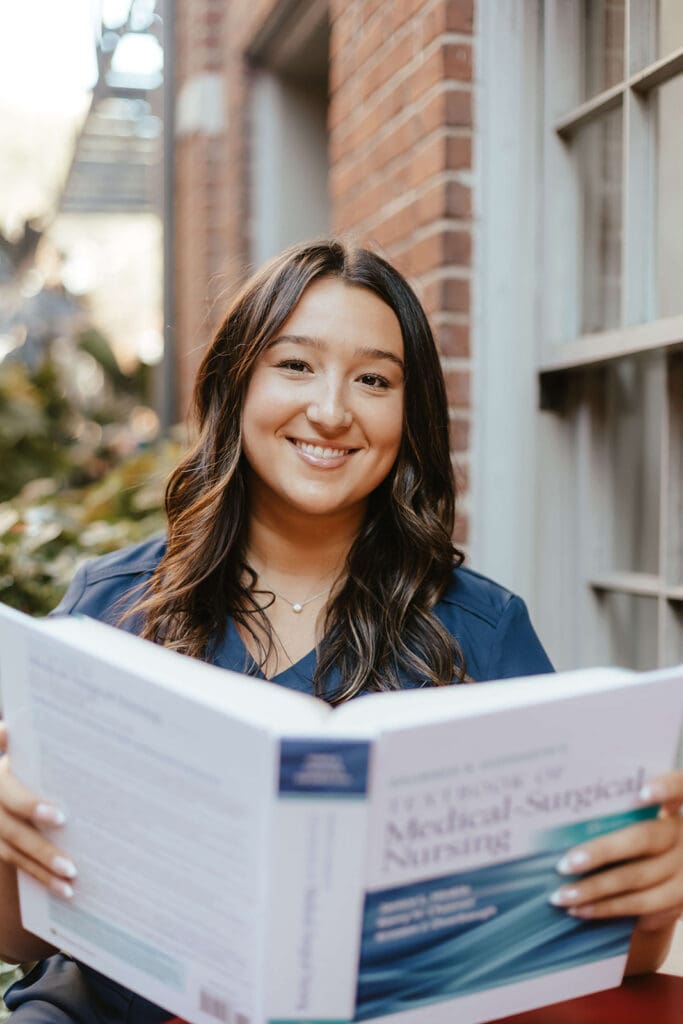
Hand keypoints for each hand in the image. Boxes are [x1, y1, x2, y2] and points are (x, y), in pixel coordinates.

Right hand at [0, 721, 76, 897]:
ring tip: (70, 885)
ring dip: (42, 873)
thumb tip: (10, 728)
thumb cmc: (15, 762)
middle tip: (73, 867)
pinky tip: (62, 890)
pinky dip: (38, 878)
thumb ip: (8, 738)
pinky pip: (16, 864)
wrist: (0, 788)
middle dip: (43, 852)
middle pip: (14, 834)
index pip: (12, 798)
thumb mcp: (16, 749)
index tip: (61, 818)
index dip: (32, 808)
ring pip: (13, 855)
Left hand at [549, 770, 682, 931]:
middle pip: (643, 839)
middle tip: (564, 864)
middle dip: (600, 852)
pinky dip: (605, 908)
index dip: (665, 788)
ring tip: (561, 895)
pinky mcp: (677, 901)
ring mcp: (682, 870)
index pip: (679, 787)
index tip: (642, 793)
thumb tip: (557, 812)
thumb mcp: (631, 821)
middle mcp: (680, 835)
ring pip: (636, 878)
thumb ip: (611, 814)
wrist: (662, 881)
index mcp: (670, 806)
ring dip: (594, 889)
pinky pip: (638, 905)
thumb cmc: (630, 839)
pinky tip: (579, 909)